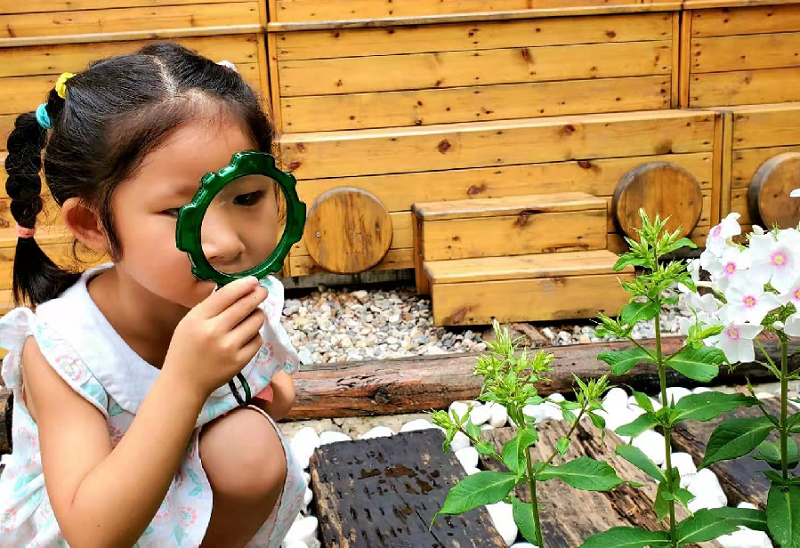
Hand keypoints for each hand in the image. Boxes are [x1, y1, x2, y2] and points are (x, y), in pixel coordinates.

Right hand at [164, 277, 266, 398]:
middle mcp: (215, 331)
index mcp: (198, 318)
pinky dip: (255, 335)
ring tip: (252, 315)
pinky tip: (247, 335)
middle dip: (258, 295)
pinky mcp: (240, 361)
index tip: (254, 280)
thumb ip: (210, 307)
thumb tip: (238, 289)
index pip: (227, 295)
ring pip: (256, 321)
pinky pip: (257, 339)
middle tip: (263, 291)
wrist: (184, 382)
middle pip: (245, 305)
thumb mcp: (189, 322)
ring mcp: (229, 347)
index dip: (244, 285)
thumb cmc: (185, 348)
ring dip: (257, 315)